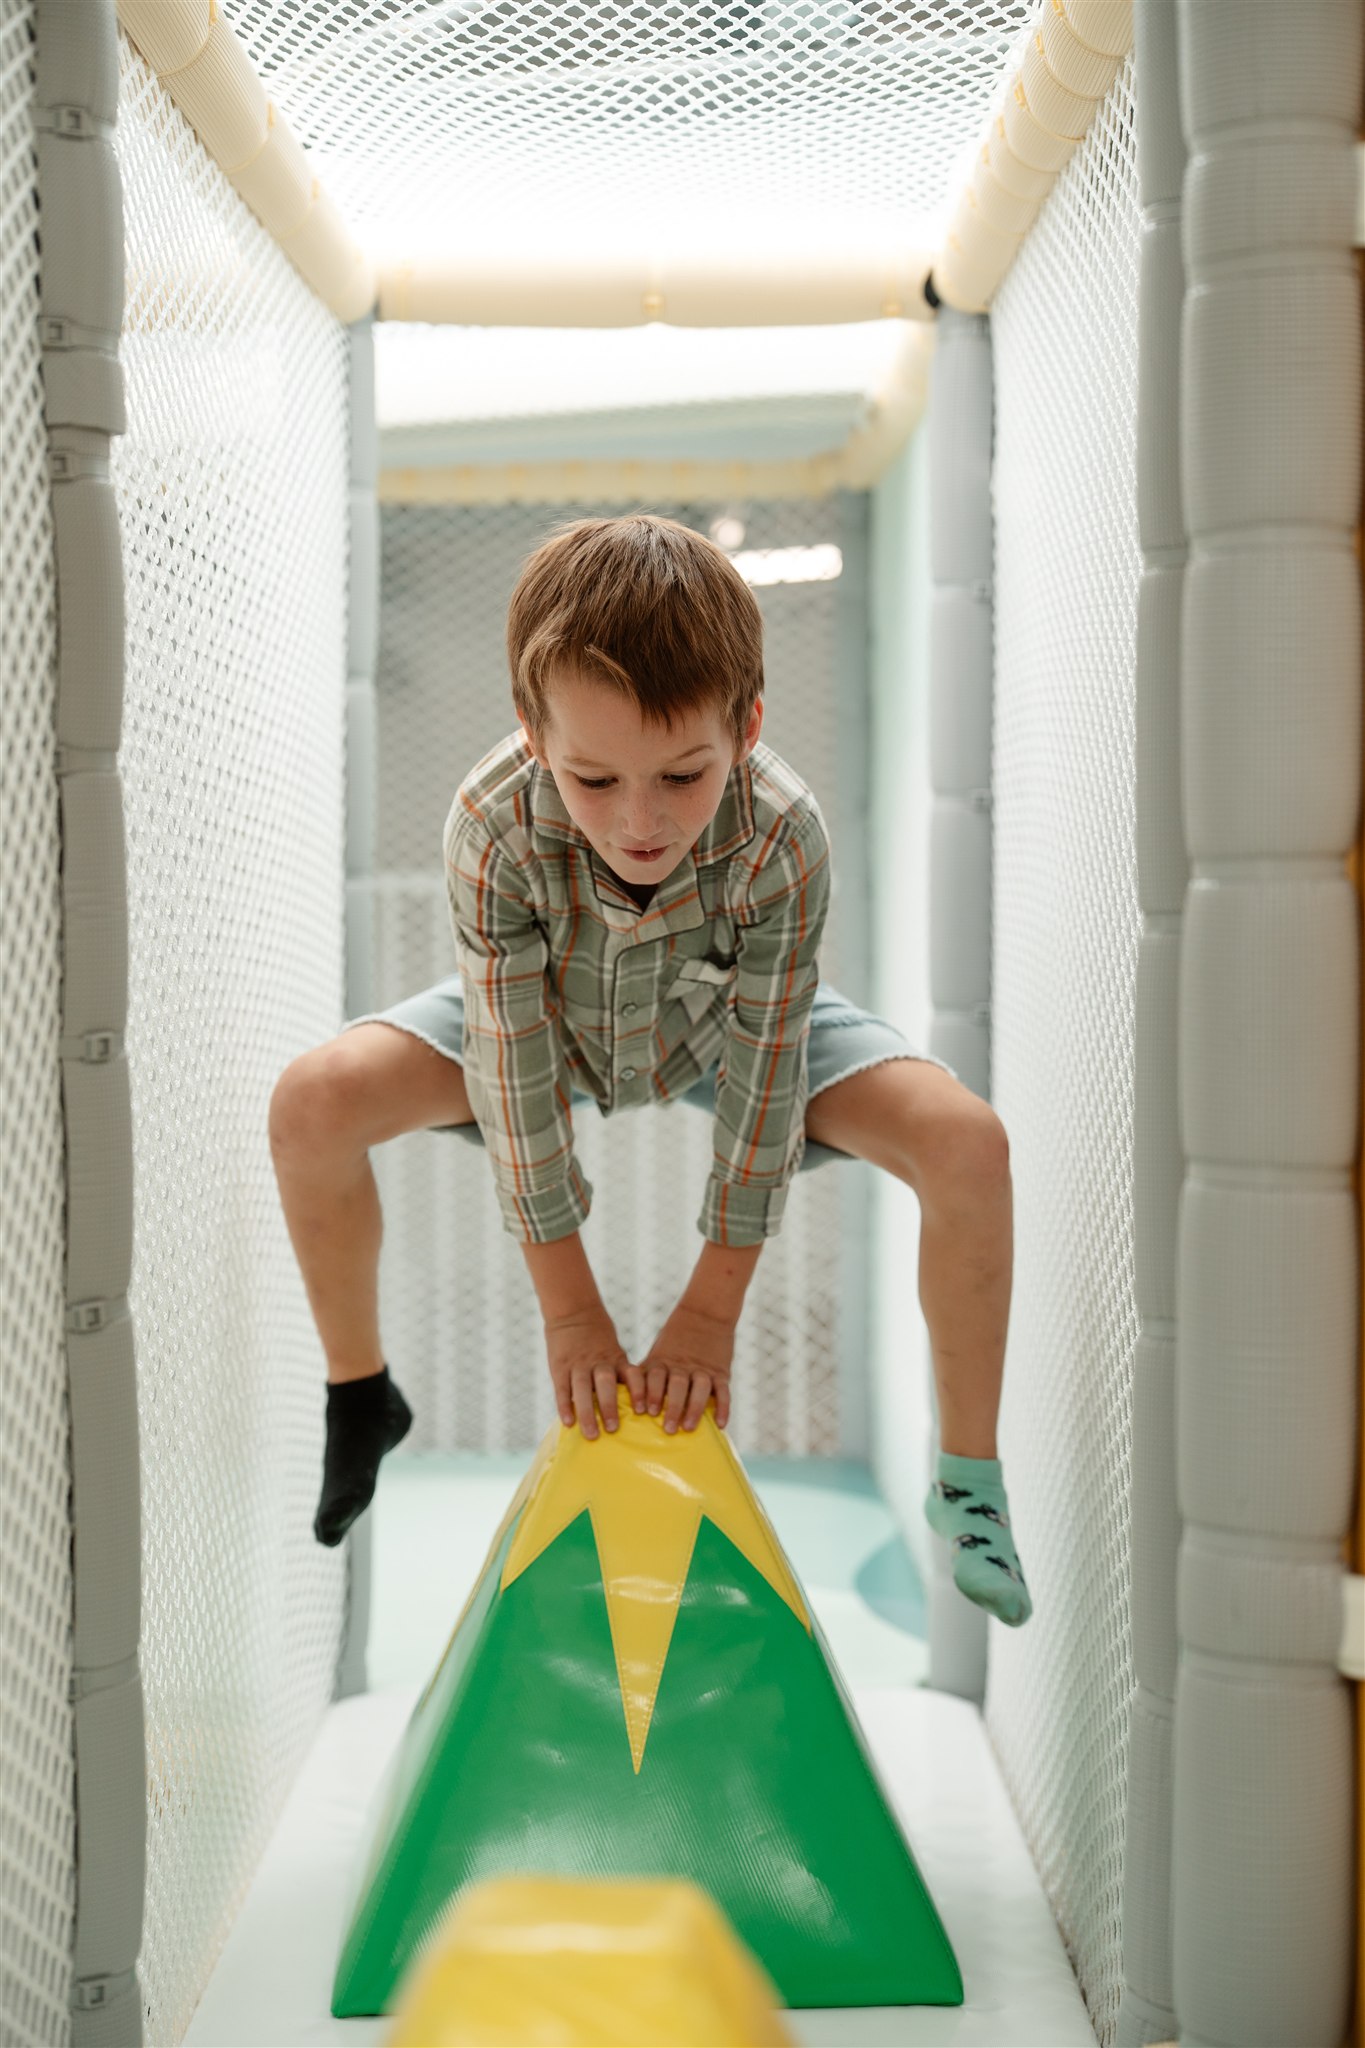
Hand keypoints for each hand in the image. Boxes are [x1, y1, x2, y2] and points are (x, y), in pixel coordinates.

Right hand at [542, 1305, 631, 1440]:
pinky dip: (565, 1406)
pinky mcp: (560, 1367)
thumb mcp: (615, 1351)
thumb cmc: (598, 1339)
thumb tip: (636, 1406)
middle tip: (613, 1430)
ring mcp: (578, 1364)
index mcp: (616, 1358)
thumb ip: (620, 1374)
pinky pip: (562, 1389)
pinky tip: (568, 1423)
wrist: (573, 1312)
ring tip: (591, 1434)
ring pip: (582, 1389)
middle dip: (609, 1407)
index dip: (637, 1392)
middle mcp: (598, 1362)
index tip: (642, 1411)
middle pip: (605, 1384)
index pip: (630, 1375)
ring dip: (587, 1412)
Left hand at [629, 1302, 735, 1434]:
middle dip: (673, 1407)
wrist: (705, 1313)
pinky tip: (720, 1424)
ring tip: (689, 1428)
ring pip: (700, 1388)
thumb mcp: (657, 1354)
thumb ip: (646, 1376)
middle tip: (668, 1429)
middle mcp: (682, 1365)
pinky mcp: (721, 1371)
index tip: (645, 1413)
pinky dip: (723, 1407)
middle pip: (677, 1386)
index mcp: (663, 1361)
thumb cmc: (674, 1342)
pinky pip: (723, 1391)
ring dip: (695, 1409)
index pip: (655, 1378)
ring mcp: (703, 1368)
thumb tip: (624, 1403)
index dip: (651, 1394)